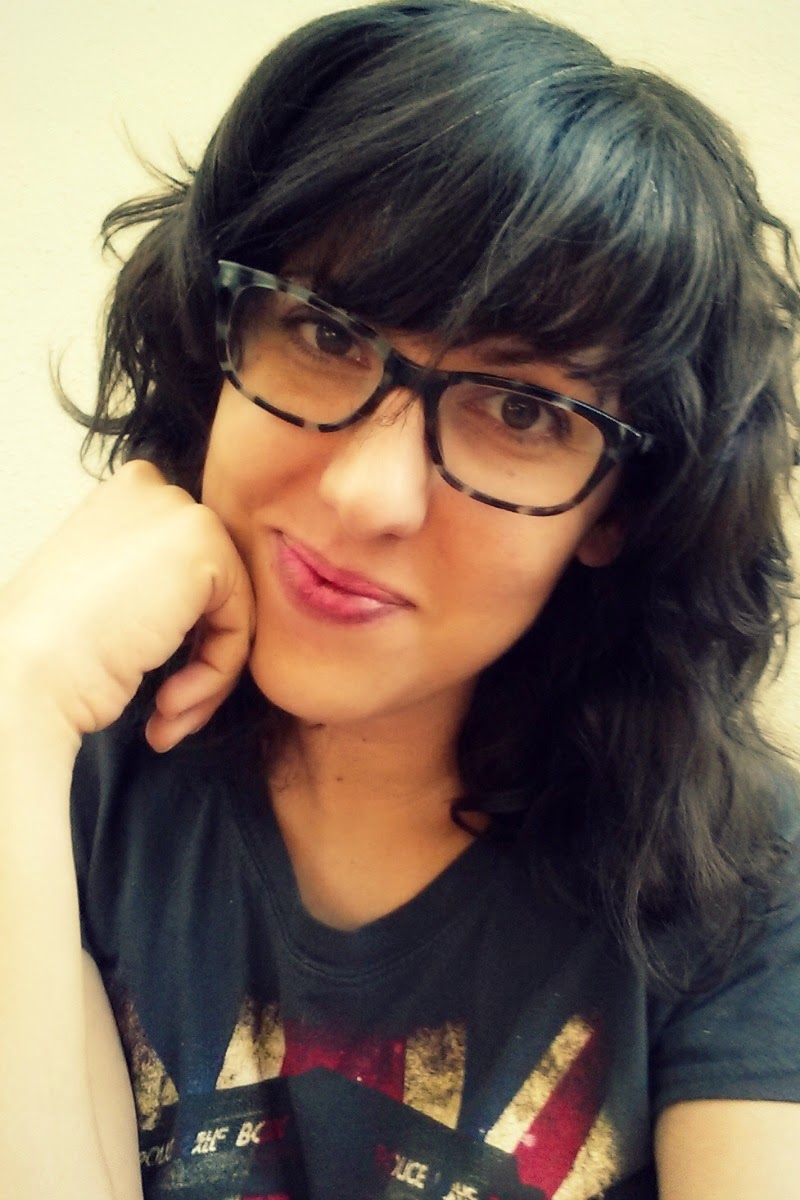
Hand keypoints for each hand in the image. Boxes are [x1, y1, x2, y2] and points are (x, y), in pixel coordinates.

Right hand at [0, 460, 254, 753]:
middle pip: (216, 586)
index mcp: (125, 496)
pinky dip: (214, 675)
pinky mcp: (204, 545)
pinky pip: (239, 624)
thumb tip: (206, 606)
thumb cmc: (52, 652)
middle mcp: (153, 490)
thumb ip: (156, 581)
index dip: (181, 632)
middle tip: (168, 709)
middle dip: (199, 657)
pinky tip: (167, 703)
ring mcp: (180, 512)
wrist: (25, 675)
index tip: (154, 679)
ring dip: (206, 677)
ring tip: (167, 714)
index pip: (190, 568)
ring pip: (231, 610)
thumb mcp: (108, 595)